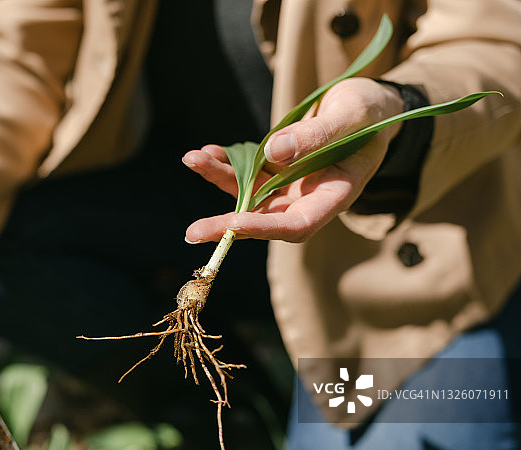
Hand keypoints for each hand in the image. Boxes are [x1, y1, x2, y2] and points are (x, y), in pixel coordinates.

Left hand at [182, 77, 404, 242]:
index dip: (265, 227)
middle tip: (193, 232)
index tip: (234, 223)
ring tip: (192, 160)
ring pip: (249, 194)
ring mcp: (291, 185)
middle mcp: (309, 197)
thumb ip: (317, 134)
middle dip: (227, 225)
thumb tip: (274, 153)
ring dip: (219, 179)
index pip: (298, 223)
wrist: (369, 104)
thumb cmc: (370, 110)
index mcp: (336, 194)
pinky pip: (246, 173)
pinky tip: (206, 153)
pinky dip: (224, 164)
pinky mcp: (277, 169)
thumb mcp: (351, 114)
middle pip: (266, 220)